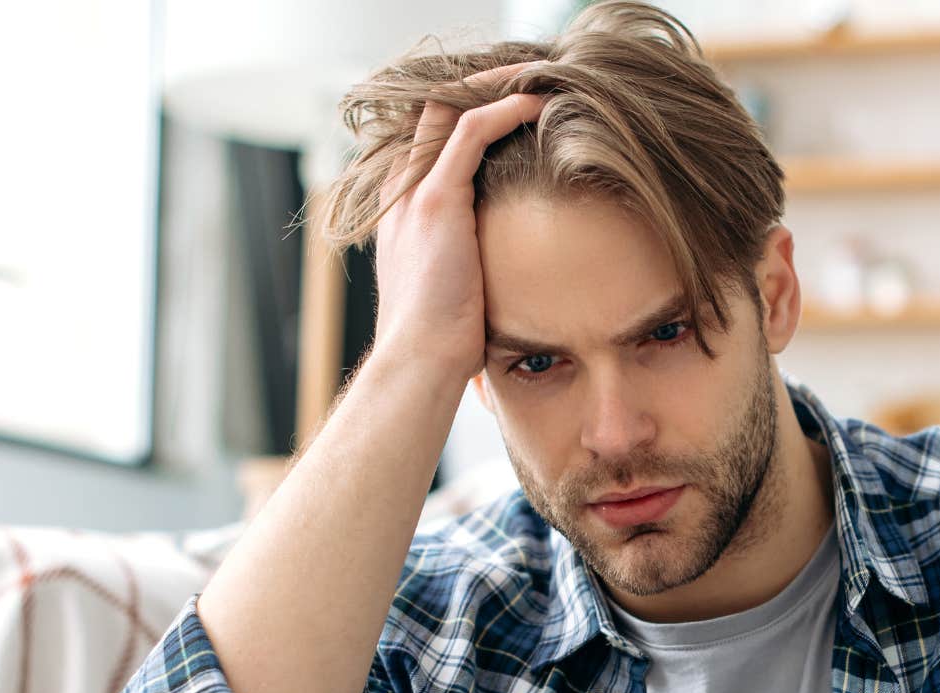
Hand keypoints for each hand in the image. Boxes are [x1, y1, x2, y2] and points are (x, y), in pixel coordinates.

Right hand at [368, 64, 544, 388]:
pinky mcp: (436, 202)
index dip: (467, 113)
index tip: (515, 108)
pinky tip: (537, 105)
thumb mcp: (459, 293)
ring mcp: (413, 195)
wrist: (419, 366)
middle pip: (431, 112)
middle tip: (529, 81)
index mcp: (402, 213)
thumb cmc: (444, 345)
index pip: (428, 139)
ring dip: (495, 86)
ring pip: (448, 108)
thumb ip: (473, 270)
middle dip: (479, 88)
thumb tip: (507, 282)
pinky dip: (504, 109)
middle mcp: (401, 194)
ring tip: (538, 80)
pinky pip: (469, 131)